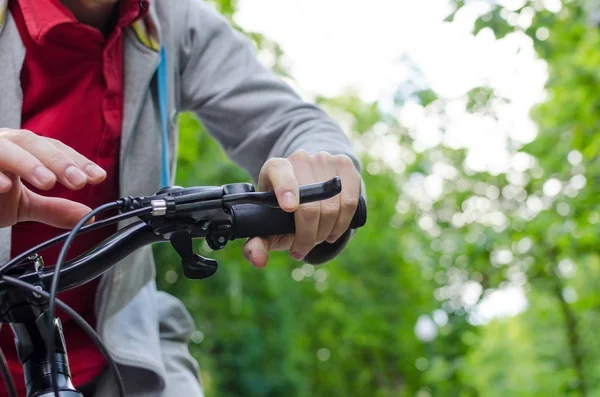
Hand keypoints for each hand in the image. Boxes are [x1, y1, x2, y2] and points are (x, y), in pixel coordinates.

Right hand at [0, 128, 106, 228]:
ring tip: (48, 182)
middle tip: (79, 181)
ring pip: (5, 148)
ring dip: (28, 164)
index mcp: (20, 148)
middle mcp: (2, 144)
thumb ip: (54, 208)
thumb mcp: (23, 204)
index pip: (54, 148)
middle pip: (33, 143)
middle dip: (59, 162)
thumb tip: (89, 216)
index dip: (77, 161)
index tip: (99, 177)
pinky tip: (6, 187)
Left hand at [243, 150, 360, 267]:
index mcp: (274, 167)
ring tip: (317, 238)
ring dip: (326, 232)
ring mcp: (324, 159)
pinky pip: (350, 201)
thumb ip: (256, 244)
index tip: (289, 208)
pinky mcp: (345, 165)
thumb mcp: (268, 226)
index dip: (286, 189)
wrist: (308, 188)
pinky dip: (342, 224)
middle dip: (308, 235)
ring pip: (332, 206)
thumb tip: (258, 260)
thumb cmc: (283, 212)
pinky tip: (333, 231)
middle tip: (302, 247)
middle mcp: (300, 158)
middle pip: (310, 203)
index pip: (280, 172)